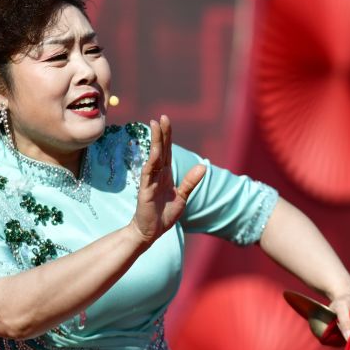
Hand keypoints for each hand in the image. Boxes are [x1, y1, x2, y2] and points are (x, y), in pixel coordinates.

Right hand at [129, 115, 205, 244]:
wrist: (150, 232)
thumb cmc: (164, 215)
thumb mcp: (182, 197)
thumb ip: (190, 182)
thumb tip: (204, 166)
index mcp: (165, 174)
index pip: (166, 151)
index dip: (166, 136)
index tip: (165, 120)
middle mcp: (157, 175)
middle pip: (159, 150)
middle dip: (160, 133)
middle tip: (161, 117)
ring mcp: (150, 181)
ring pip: (153, 158)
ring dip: (155, 143)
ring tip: (155, 127)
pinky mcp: (145, 191)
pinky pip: (148, 174)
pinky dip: (151, 162)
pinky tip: (154, 152)